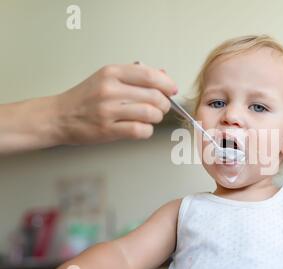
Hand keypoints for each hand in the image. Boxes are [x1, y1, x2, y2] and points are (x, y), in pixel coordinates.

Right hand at [55, 63, 177, 144]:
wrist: (59, 116)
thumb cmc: (85, 98)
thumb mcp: (107, 78)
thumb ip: (135, 75)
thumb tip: (163, 74)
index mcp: (112, 73)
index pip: (150, 75)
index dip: (167, 83)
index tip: (172, 90)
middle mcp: (110, 89)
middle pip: (154, 96)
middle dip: (164, 104)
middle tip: (161, 107)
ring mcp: (108, 110)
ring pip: (150, 113)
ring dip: (156, 118)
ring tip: (150, 118)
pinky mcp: (107, 130)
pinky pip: (139, 130)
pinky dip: (147, 131)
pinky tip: (142, 128)